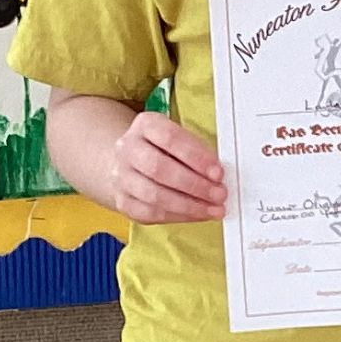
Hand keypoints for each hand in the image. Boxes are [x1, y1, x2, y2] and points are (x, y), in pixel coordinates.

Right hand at [106, 111, 226, 223]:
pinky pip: (150, 213)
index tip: (218, 172)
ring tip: (212, 208)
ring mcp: (122, 176)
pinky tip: (197, 215)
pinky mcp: (123, 200)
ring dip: (189, 205)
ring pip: (154, 195)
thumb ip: (199, 153)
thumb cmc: (165, 150)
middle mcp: (128, 149)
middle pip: (159, 168)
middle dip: (194, 184)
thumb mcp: (181, 139)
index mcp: (145, 125)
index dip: (196, 157)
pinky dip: (178, 216)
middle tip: (219, 194)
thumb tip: (218, 176)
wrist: (132, 163)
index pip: (170, 138)